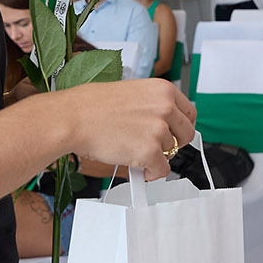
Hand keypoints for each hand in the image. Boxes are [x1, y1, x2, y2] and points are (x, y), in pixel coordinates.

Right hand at [53, 79, 195, 182]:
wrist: (73, 118)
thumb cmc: (91, 106)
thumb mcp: (131, 94)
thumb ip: (152, 107)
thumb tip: (162, 123)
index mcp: (162, 90)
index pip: (189, 112)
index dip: (180, 126)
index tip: (174, 133)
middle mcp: (165, 108)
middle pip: (186, 134)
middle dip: (173, 144)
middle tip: (156, 147)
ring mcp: (159, 130)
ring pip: (172, 153)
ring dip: (156, 157)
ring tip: (135, 153)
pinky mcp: (151, 151)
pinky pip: (162, 170)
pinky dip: (151, 173)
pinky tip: (137, 167)